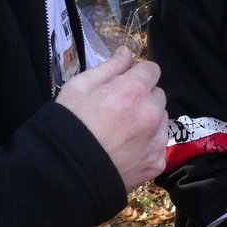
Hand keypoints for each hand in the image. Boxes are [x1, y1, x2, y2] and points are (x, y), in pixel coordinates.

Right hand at [56, 47, 167, 190]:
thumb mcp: (80, 86)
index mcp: (134, 90)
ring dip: (148, 121)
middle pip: (158, 95)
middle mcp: (152, 113)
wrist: (64, 174)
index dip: (136, 74)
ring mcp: (157, 140)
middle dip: (143, 97)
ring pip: (161, 120)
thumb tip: (128, 52)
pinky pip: (158, 145)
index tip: (123, 84)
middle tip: (118, 110)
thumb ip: (110, 67)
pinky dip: (147, 145)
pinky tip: (125, 150)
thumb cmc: (68, 125)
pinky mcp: (156, 163)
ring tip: (121, 132)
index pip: (152, 69)